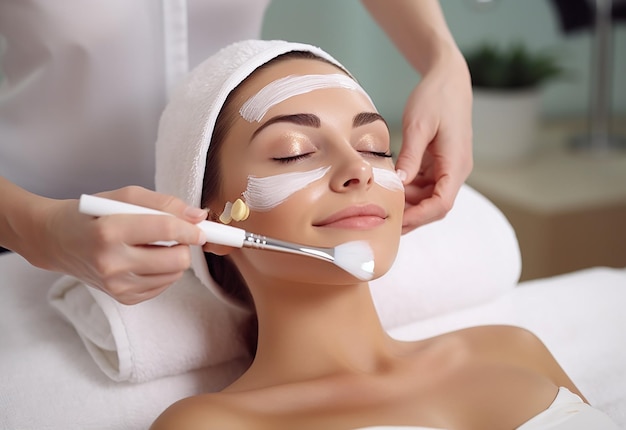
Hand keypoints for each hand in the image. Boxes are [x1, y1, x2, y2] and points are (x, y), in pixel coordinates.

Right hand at [35, 186, 207, 303]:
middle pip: (176, 259)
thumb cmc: (91, 214)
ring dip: (174, 258)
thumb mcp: (123, 196)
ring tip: (155, 245)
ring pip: (174, 275)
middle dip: (184, 245)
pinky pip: (163, 285)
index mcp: (109, 231)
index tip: (201, 228)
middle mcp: (112, 263)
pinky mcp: (122, 298)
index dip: (191, 228)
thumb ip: (164, 203)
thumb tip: (198, 216)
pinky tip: (146, 259)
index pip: (166, 230)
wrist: (56, 241)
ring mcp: (116, 285)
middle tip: (176, 234)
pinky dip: (163, 271)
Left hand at [395, 54, 472, 233]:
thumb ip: (410, 156)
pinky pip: (425, 185)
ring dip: (408, 203)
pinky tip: (390, 188)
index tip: (396, 222)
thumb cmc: (436, 98)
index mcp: (456, 164)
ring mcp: (449, 168)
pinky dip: (408, 190)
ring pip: (429, 197)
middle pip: (435, 206)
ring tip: (381, 205)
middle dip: (411, 216)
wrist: (448, 79)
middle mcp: (456, 170)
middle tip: (381, 222)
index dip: (419, 217)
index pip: (441, 204)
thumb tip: (399, 183)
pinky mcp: (440, 163)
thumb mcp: (419, 125)